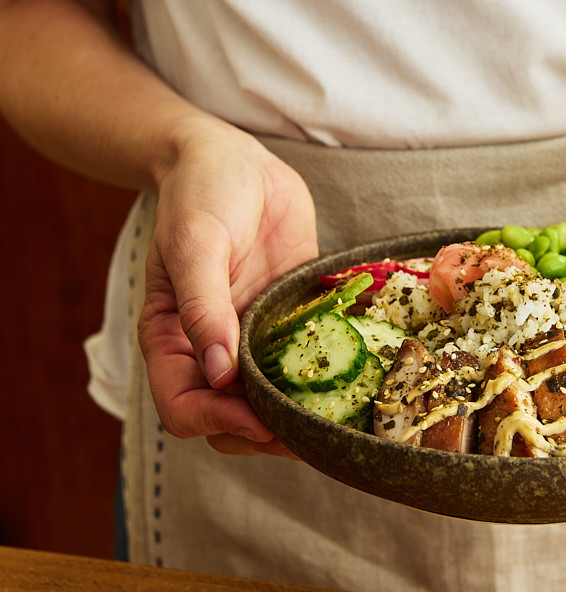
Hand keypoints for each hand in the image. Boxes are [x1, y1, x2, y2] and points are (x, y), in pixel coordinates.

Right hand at [138, 124, 317, 456]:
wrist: (235, 159)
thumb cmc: (201, 194)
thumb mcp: (195, 244)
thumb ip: (204, 309)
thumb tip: (219, 376)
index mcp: (173, 338)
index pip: (183, 407)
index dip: (220, 423)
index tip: (262, 421)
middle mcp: (212, 349)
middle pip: (229, 422)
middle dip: (265, 436)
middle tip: (315, 432)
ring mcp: (253, 340)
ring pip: (271, 404)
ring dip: (300, 420)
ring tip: (342, 423)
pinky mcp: (289, 324)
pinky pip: (306, 366)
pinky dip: (328, 384)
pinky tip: (361, 387)